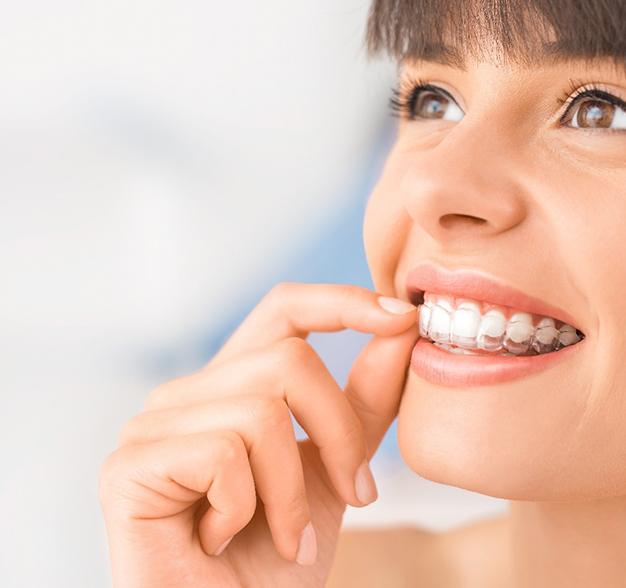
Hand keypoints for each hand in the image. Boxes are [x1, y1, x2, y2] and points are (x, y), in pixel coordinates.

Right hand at [99, 283, 418, 587]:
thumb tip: (401, 328)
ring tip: (288, 536)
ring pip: (262, 411)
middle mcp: (188, 392)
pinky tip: (223, 541)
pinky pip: (224, 454)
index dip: (343, 302)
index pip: (284, 308)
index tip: (402, 316)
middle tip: (354, 494)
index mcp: (232, 385)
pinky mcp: (130, 465)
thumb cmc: (282, 556)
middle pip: (288, 359)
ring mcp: (153, 424)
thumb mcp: (337, 467)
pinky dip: (247, 510)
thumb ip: (362, 400)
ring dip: (294, 492)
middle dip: (338, 433)